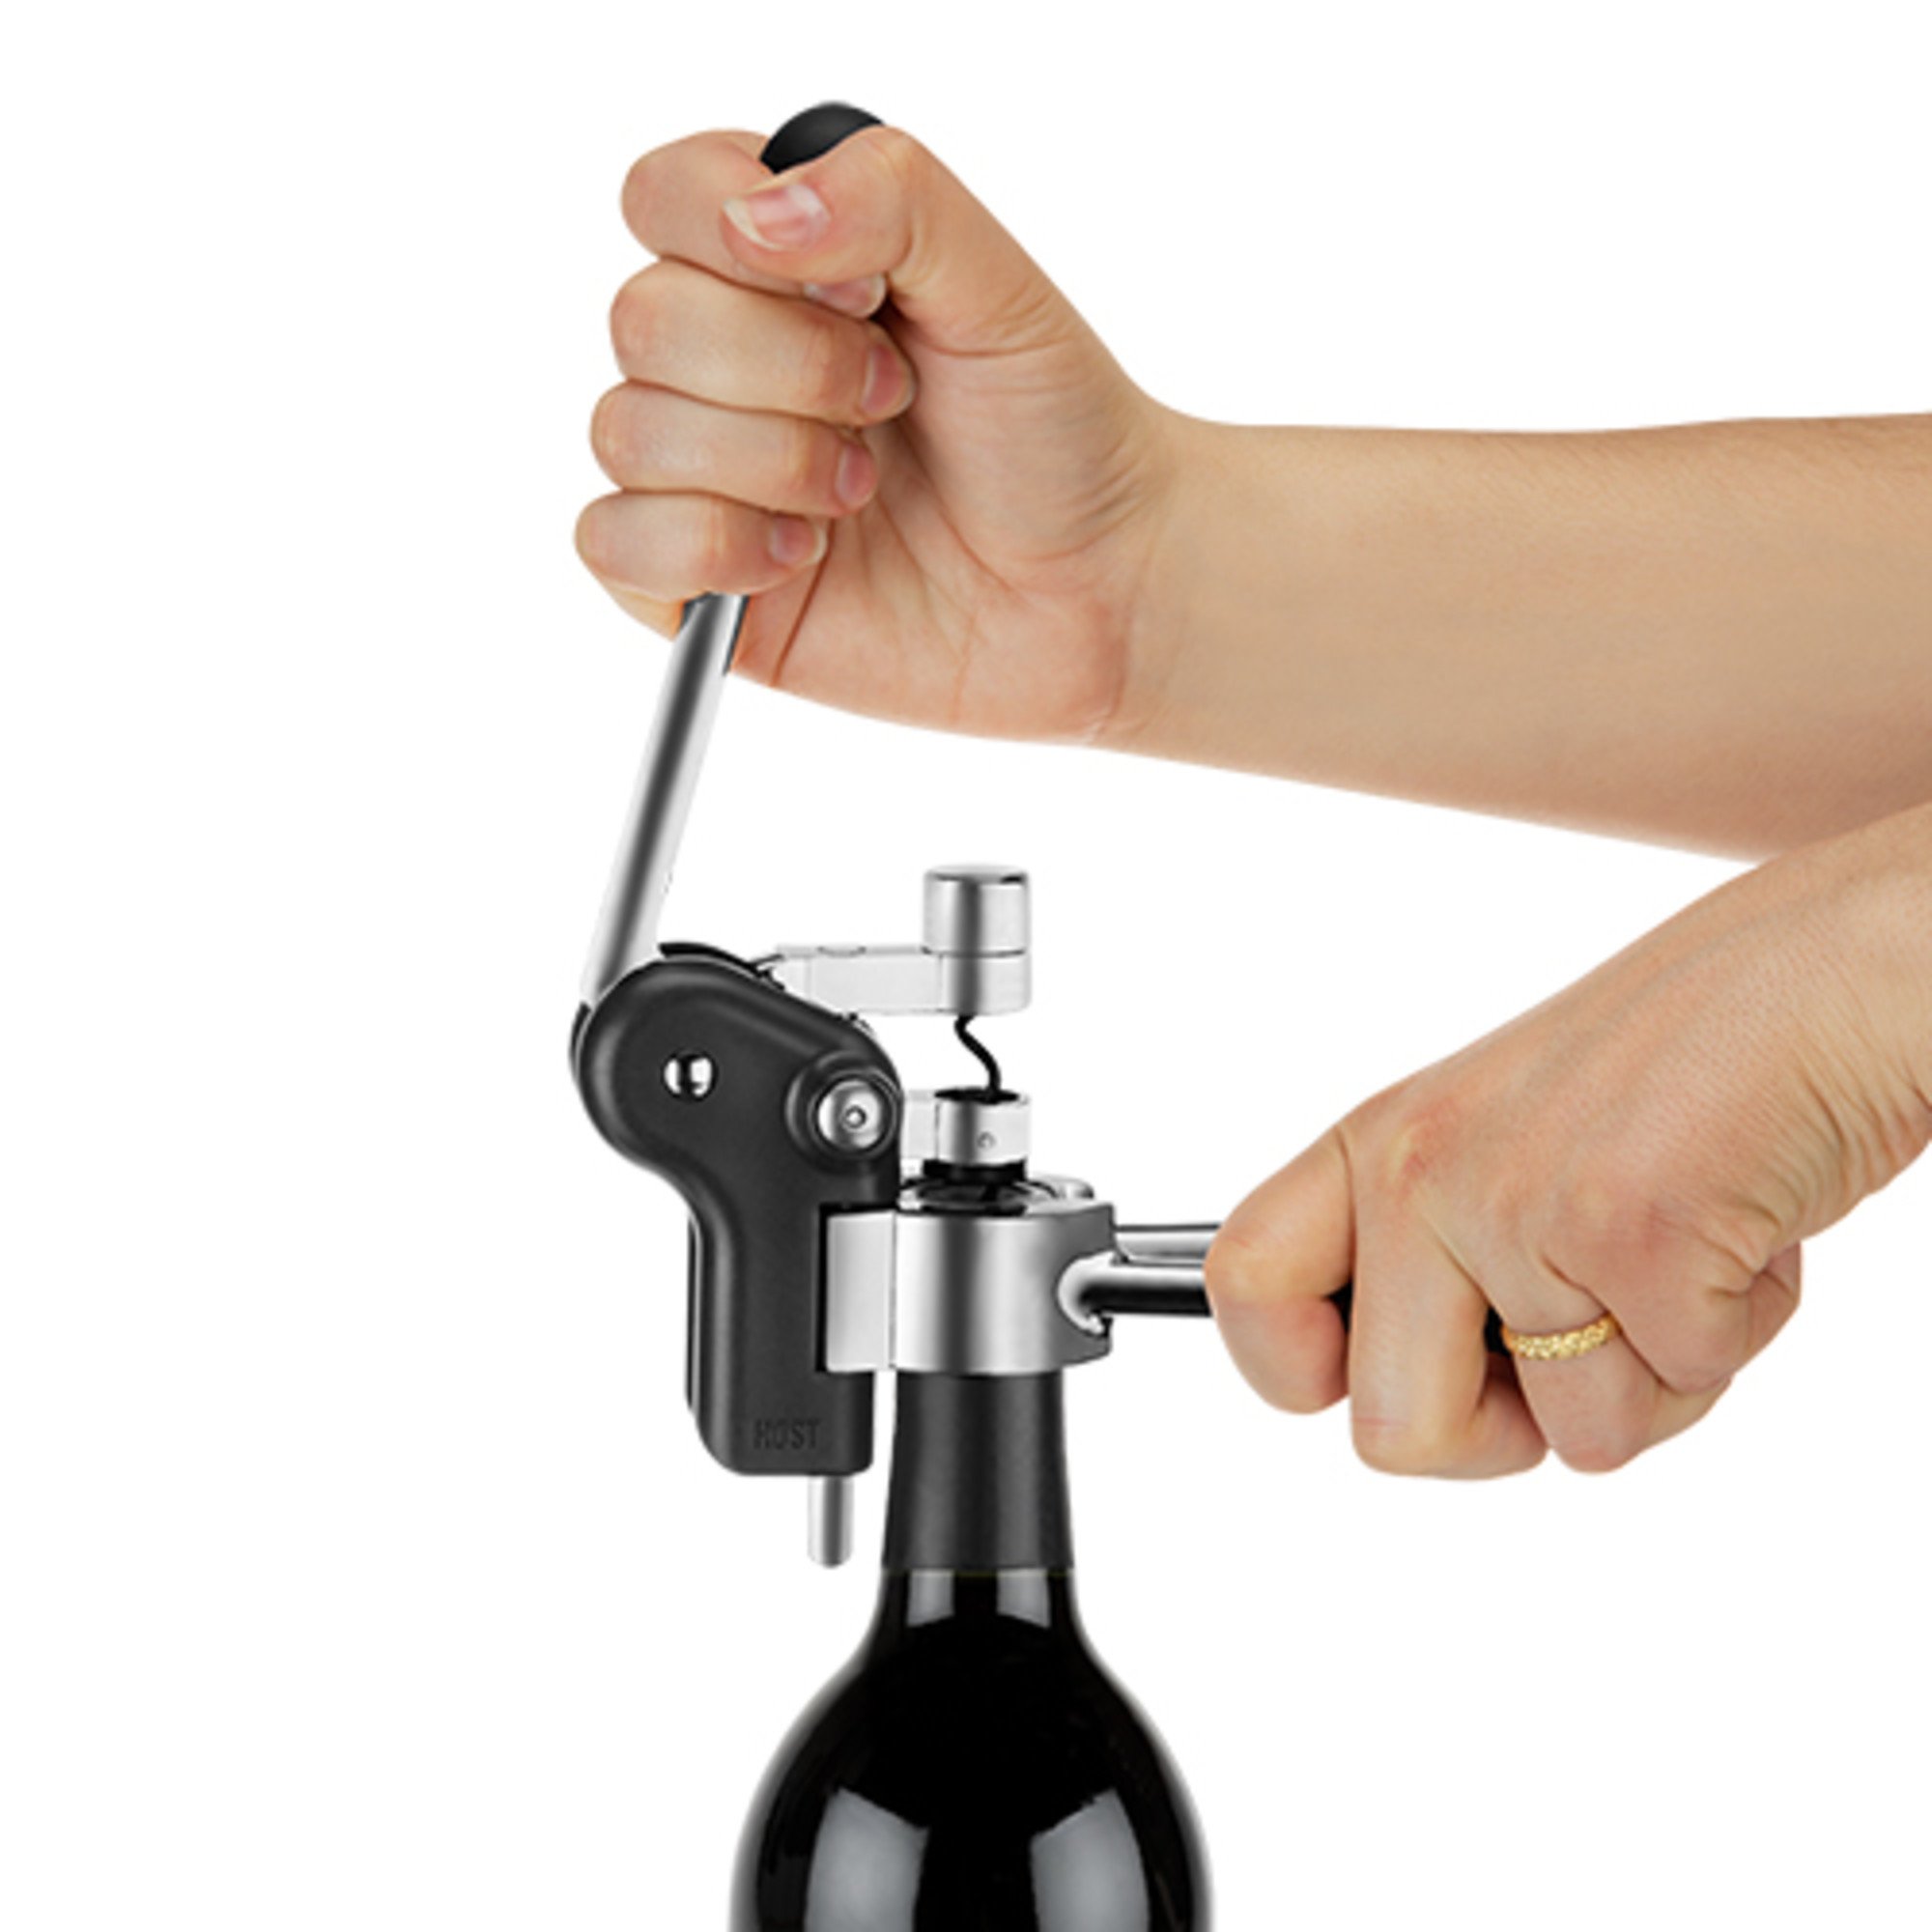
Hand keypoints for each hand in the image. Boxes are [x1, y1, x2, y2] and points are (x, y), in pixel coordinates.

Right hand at [575, 125, 1181, 745]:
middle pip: (642, 320)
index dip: (742, 243)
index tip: (863, 293)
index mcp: (778, 263)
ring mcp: (703, 477)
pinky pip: (614, 548)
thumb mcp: (997, 281)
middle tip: (889, 405)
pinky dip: (710, 549)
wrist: (1099, 588)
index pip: (665, 196)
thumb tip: (759, 211)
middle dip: (784, 370)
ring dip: (766, 463)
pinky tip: (802, 558)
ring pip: (627, 433)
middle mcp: (723, 361)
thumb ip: (889, 197)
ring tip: (860, 494)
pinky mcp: (699, 587)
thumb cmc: (1054, 434)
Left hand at [1205, 805, 1931, 1474]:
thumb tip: (1376, 1393)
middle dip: (1504, 1436)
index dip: (1291, 1372)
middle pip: (1390, 1434)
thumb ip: (1428, 1252)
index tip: (1361, 1377)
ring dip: (1652, 1375)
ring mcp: (1517, 1202)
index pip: (1243, 1285)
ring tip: (1678, 1247)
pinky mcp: (1632, 1234)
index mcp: (1379, 1141)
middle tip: (1582, 1339)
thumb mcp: (1501, 1141)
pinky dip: (1735, 1336)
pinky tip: (1739, 1230)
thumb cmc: (1679, 1066)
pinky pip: (1679, 1393)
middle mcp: (1423, 1168)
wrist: (1830, 975)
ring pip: (1571, 1440)